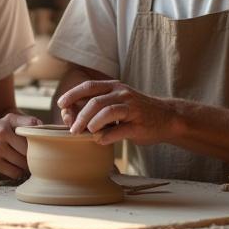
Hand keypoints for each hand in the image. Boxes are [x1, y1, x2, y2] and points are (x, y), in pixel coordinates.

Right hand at [0, 112, 40, 178]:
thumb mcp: (5, 123)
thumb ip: (25, 125)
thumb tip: (51, 135)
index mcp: (9, 120)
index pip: (34, 124)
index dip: (41, 135)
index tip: (44, 142)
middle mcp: (3, 131)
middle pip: (31, 148)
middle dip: (33, 156)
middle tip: (33, 159)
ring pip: (24, 162)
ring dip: (25, 167)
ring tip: (21, 164)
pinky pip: (15, 172)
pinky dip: (17, 173)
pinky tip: (12, 169)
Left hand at [57, 80, 173, 145]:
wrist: (167, 118)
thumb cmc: (136, 112)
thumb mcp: (117, 102)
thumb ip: (98, 106)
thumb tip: (71, 115)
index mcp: (115, 87)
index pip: (89, 87)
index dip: (73, 94)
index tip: (61, 104)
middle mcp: (123, 94)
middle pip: (95, 101)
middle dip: (80, 116)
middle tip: (72, 129)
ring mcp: (132, 108)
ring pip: (107, 112)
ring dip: (92, 124)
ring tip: (86, 133)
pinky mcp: (139, 125)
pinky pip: (119, 130)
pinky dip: (107, 137)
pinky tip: (100, 141)